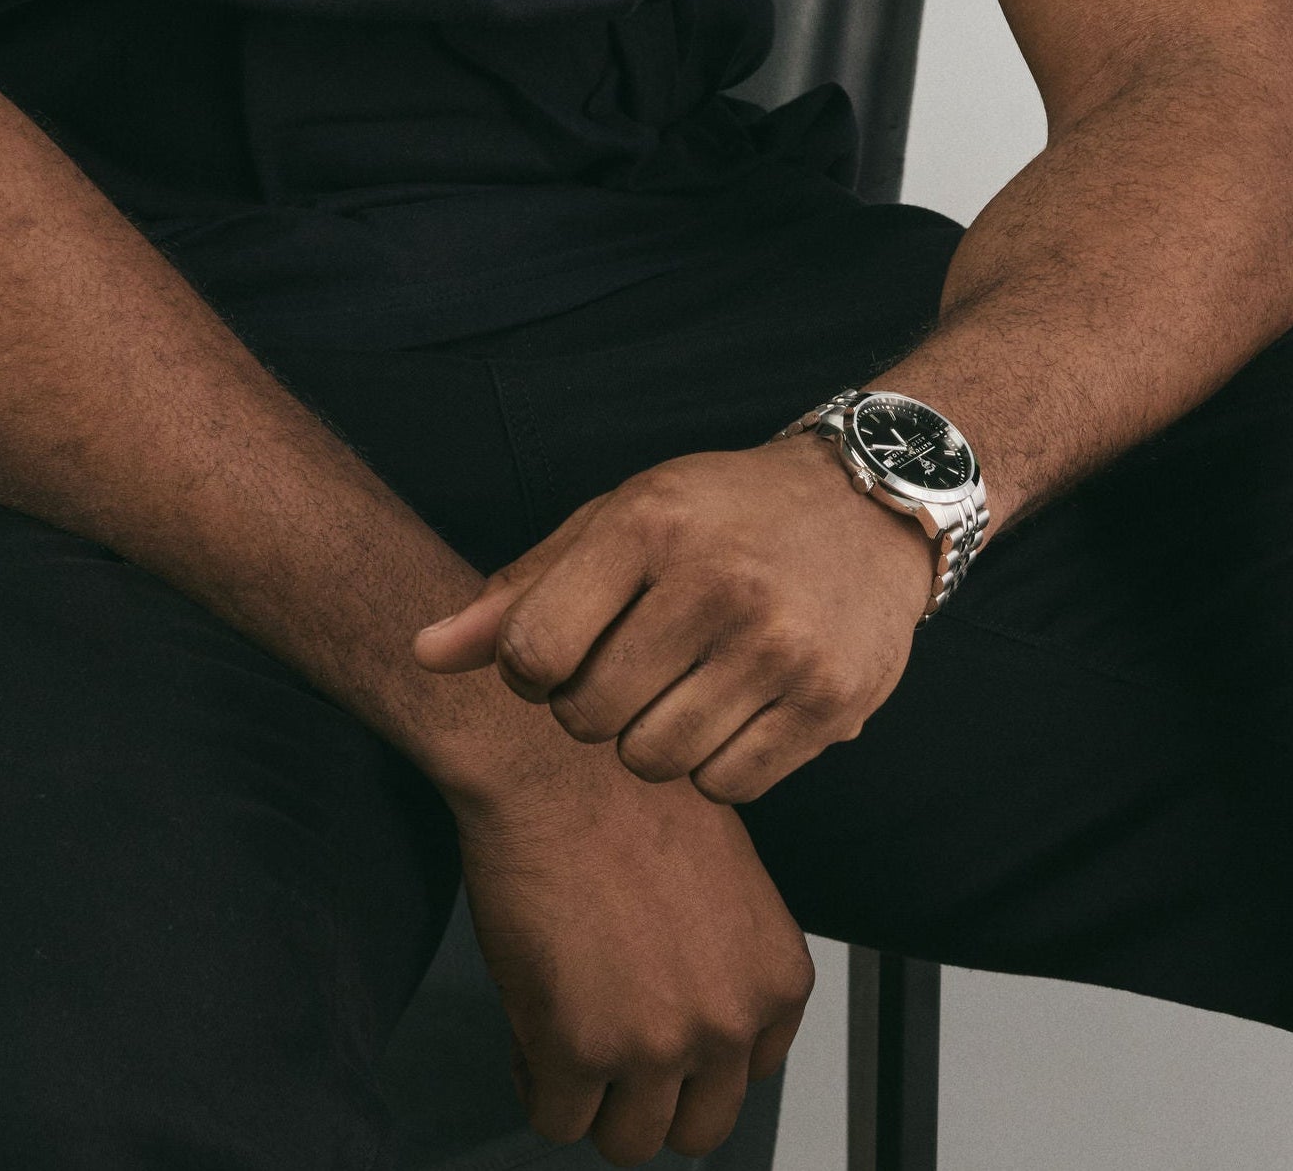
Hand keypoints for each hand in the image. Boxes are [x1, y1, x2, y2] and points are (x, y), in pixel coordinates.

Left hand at [416, 435, 931, 801]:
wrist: (869, 507)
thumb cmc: (720, 516)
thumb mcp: (616, 520)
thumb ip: (519, 591)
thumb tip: (423, 655)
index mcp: (650, 524)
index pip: (532, 652)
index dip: (530, 670)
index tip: (561, 650)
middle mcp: (717, 582)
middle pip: (589, 718)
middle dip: (591, 707)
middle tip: (629, 666)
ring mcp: (779, 646)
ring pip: (655, 762)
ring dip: (653, 739)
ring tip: (683, 684)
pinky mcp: (829, 702)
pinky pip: (728, 786)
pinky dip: (716, 765)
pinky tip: (734, 707)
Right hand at [453, 727, 814, 1161]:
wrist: (553, 761)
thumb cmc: (626, 790)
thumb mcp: (724, 878)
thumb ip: (727, 958)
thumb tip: (699, 1007)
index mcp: (777, 977)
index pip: (749, 1074)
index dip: (695, 1055)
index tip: (660, 1028)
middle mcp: (730, 1021)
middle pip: (698, 1128)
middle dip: (652, 1095)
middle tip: (612, 1047)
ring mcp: (655, 1045)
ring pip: (627, 1140)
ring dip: (594, 1097)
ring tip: (567, 1028)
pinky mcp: (577, 1051)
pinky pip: (556, 1118)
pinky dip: (537, 1082)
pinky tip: (531, 1024)